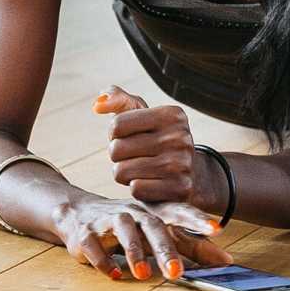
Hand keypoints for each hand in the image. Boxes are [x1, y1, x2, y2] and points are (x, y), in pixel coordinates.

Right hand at [49, 189, 230, 280]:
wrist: (77, 212)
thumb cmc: (129, 224)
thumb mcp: (159, 232)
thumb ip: (192, 246)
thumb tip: (226, 261)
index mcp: (154, 212)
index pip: (179, 213)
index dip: (198, 219)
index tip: (217, 228)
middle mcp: (134, 212)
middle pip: (153, 225)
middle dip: (165, 248)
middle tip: (176, 271)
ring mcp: (108, 220)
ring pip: (123, 231)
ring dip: (134, 252)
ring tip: (143, 274)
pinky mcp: (86, 234)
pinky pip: (94, 245)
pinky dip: (103, 260)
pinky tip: (114, 274)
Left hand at [94, 86, 204, 204]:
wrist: (192, 174)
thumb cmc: (157, 140)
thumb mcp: (143, 115)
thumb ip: (119, 101)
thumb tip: (97, 104)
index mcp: (172, 115)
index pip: (117, 125)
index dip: (115, 134)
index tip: (131, 137)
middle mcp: (180, 137)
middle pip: (116, 149)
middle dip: (118, 156)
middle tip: (135, 156)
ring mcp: (181, 164)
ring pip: (121, 172)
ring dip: (125, 173)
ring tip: (142, 169)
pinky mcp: (179, 188)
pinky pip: (135, 189)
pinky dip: (137, 188)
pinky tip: (150, 183)